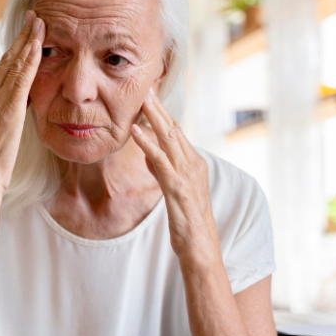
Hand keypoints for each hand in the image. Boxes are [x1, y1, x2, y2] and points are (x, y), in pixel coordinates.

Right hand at [0, 10, 44, 195]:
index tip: (25, 34)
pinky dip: (30, 61)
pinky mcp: (4, 109)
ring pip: (13, 65)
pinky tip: (39, 46)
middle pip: (5, 60)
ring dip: (28, 42)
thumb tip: (19, 105)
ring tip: (40, 23)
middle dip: (21, 37)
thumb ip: (4, 115)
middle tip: (34, 17)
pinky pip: (20, 79)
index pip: (0, 69)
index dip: (14, 49)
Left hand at [130, 88, 219, 263]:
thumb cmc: (187, 221)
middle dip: (159, 108)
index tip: (149, 96)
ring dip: (154, 118)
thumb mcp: (173, 189)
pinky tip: (135, 132)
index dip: (163, 114)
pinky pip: (160, 161)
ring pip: (169, 139)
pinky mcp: (178, 188)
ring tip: (141, 100)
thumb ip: (163, 169)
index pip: (177, 132)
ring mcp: (187, 175)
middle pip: (174, 130)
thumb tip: (149, 153)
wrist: (201, 248)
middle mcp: (194, 164)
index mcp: (194, 164)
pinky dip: (147, 144)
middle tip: (146, 88)